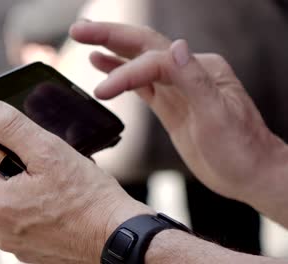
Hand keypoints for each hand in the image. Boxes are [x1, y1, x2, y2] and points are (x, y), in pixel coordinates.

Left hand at [0, 99, 152, 262]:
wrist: (120, 237)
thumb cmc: (89, 200)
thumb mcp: (48, 151)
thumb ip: (11, 128)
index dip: (6, 143)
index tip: (26, 142)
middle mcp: (2, 230)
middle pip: (3, 182)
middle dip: (24, 168)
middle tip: (53, 165)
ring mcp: (20, 245)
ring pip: (20, 201)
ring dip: (37, 188)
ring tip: (64, 186)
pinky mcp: (37, 252)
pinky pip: (34, 219)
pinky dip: (46, 209)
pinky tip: (66, 203)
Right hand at [69, 21, 286, 202]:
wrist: (249, 173)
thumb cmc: (240, 149)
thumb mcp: (218, 116)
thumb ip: (195, 80)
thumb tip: (175, 46)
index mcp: (202, 69)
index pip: (155, 61)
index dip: (125, 72)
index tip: (102, 91)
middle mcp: (187, 72)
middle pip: (142, 46)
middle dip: (110, 36)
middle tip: (80, 30)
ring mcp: (176, 88)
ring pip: (138, 60)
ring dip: (110, 48)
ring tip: (84, 39)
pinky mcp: (169, 104)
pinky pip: (140, 83)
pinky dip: (120, 72)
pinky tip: (103, 64)